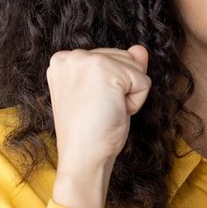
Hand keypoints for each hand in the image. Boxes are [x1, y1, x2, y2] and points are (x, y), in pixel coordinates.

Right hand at [48, 45, 149, 207]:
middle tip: (100, 110)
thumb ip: (122, 66)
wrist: (83, 157)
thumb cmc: (90, 132)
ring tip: (105, 111)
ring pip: (135, 68)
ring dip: (129, 94)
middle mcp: (71, 55)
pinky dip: (136, 102)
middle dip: (122, 87)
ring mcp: (87, 60)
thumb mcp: (106, 93)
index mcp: (63, 60)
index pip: (109, 58)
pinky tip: (114, 112)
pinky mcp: (105, 69)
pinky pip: (143, 81)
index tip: (92, 105)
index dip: (111, 86)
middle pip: (123, 58)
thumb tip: (140, 49)